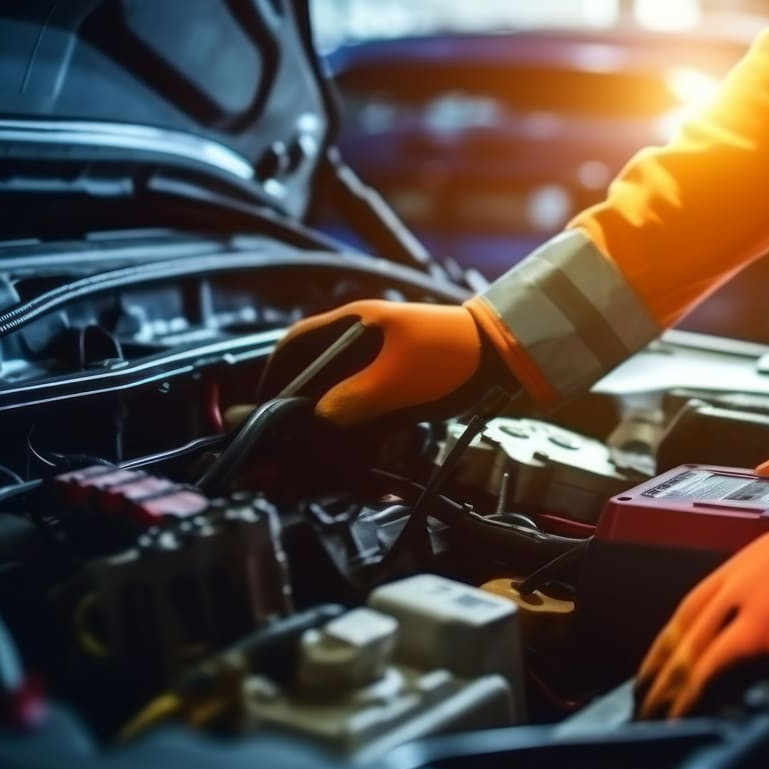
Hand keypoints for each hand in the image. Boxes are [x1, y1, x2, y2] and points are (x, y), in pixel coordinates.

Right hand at [258, 300, 508, 426]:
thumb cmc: (451, 351)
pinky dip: (355, 420)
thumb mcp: (399, 376)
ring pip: (339, 389)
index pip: (297, 342)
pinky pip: (365, 401)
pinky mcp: (399, 379)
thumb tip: (321, 419)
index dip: (275, 371)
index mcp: (354, 323)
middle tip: (289, 434)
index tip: (265, 402)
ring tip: (317, 445)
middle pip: (316, 371)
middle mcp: (362, 339)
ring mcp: (381, 359)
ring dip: (328, 415)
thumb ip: (357, 398)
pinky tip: (353, 442)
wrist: (502, 353)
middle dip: (301, 401)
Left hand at [635, 518, 768, 718]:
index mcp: (766, 551)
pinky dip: (687, 695)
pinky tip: (677, 714)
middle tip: (643, 693)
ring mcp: (753, 597)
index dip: (675, 633)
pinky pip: (709, 668)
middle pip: (684, 622)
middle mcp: (749, 569)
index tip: (662, 659)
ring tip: (651, 713)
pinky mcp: (764, 629)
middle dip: (659, 663)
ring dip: (665, 685)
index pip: (699, 597)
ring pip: (689, 647)